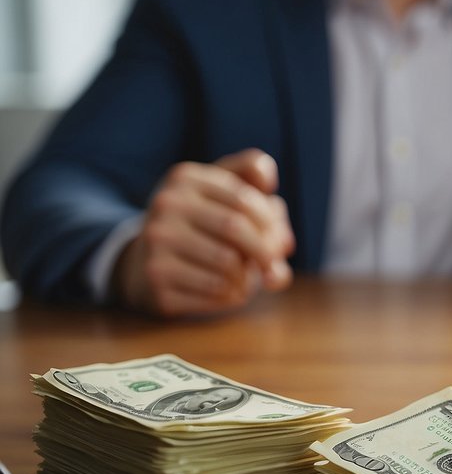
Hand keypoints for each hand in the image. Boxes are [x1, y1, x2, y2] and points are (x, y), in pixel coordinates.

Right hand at [115, 149, 295, 316]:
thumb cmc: (203, 228)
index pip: (244, 199)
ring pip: (228, 263)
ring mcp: (156, 241)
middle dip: (265, 252)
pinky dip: (233, 295)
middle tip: (274, 267)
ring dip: (249, 277)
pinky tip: (229, 291)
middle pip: (235, 227)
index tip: (282, 243)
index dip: (272, 225)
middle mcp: (166, 204)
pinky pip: (215, 291)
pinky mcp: (156, 277)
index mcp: (186, 178)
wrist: (146, 265)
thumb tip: (282, 237)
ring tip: (245, 278)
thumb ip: (261, 196)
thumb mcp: (225, 197)